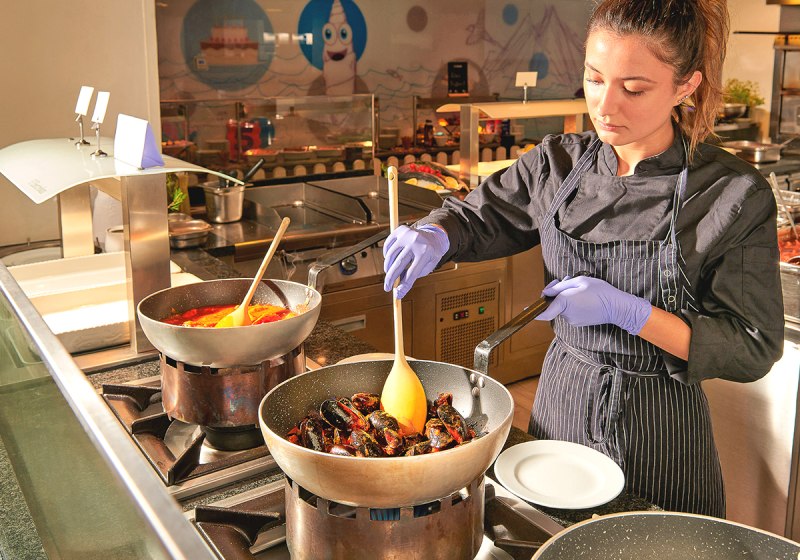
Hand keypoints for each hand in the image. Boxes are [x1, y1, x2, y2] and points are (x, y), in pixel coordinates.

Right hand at [383, 224, 449, 297]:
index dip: (404, 285)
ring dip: (388, 267)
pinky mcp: (401, 230)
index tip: (397, 295)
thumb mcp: (427, 267)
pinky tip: (390, 260)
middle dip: (391, 278)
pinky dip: (387, 254)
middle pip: (398, 263)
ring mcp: (407, 234)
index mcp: (426, 252)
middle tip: (387, 288)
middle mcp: (416, 241)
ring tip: (390, 273)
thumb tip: (397, 287)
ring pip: (391, 255)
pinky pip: (388, 244)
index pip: (412, 273)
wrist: (435, 236)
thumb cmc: (431, 255)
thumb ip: (413, 276)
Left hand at [535, 276, 651, 334]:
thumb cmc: (600, 291)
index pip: (544, 311)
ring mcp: (572, 320)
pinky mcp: (578, 322)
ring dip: (565, 297)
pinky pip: (569, 311)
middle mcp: (566, 314)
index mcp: (564, 302)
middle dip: (555, 292)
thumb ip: (560, 287)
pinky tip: (583, 296)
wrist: (616, 307)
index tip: (526, 310)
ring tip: (578, 288)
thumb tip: (546, 293)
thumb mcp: (579, 281)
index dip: (534, 311)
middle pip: (553, 304)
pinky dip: (571, 304)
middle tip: (565, 281)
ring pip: (562, 307)